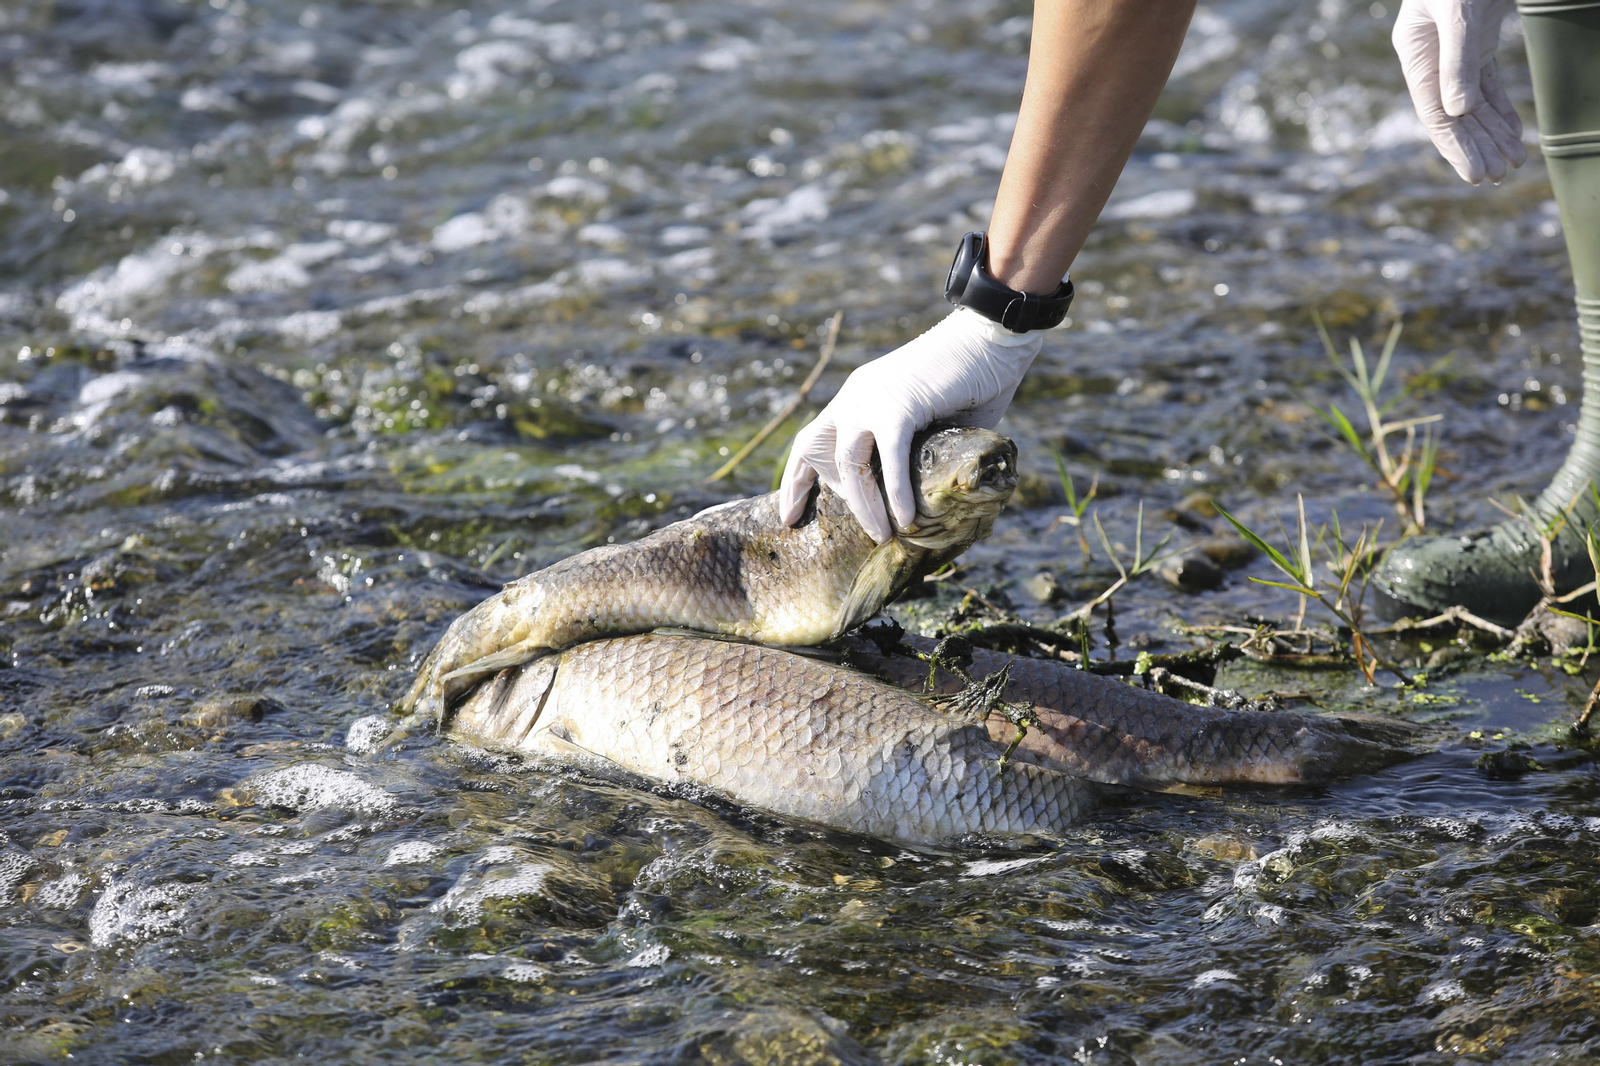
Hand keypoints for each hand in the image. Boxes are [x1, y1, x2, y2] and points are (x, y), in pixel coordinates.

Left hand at [778, 308, 1042, 543]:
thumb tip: (925, 501)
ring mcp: (872, 399)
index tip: (789, 514)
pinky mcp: (899, 407)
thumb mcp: (932, 422)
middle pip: (815, 451)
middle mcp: (855, 396)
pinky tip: (905, 518)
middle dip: (807, 493)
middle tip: (811, 529)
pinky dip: (896, 493)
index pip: (812, 440)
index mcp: (857, 396)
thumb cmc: (973, 378)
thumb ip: (918, 453)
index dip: (796, 479)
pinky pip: (889, 460)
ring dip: (864, 506)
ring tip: (882, 535)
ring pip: (850, 464)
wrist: (992, 336)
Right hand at [1393, 0, 1524, 184]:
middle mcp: (1433, 58)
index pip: (1434, 112)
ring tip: (1510, 164)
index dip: (1454, 146)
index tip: (1474, 172)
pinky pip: (1487, 86)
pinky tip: (1512, 134)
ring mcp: (1455, 52)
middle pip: (1453, 115)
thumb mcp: (1459, 13)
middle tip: (1496, 177)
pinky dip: (1499, 110)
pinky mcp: (1477, 43)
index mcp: (1417, 53)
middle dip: (1476, 146)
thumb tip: (1457, 111)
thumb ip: (1457, 60)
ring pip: (1473, 104)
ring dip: (1491, 134)